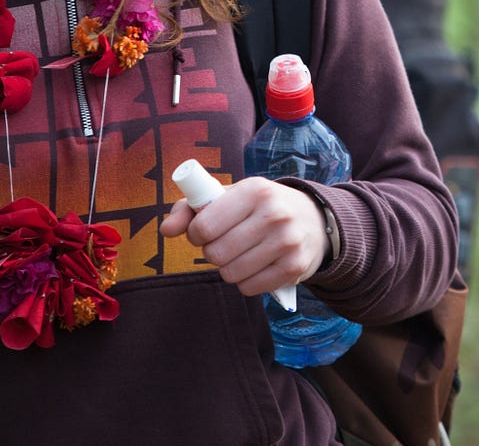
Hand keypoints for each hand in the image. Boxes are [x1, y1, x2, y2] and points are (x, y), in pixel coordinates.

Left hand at [159, 178, 329, 296]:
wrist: (313, 219)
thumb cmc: (260, 207)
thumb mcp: (230, 197)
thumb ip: (191, 209)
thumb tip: (165, 230)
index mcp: (255, 190)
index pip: (204, 226)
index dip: (196, 234)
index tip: (204, 231)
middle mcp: (274, 214)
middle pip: (215, 254)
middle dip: (212, 252)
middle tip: (225, 243)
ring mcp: (287, 241)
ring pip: (231, 274)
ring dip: (228, 268)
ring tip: (240, 254)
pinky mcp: (295, 267)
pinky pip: (249, 288)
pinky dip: (246, 281)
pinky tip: (256, 266)